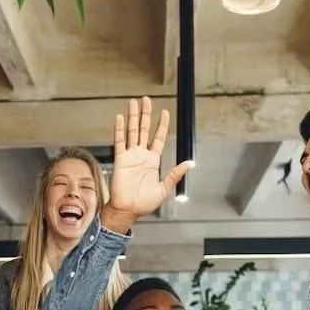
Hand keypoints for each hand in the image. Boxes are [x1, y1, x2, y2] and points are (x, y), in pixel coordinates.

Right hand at [105, 97, 189, 221]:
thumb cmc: (144, 203)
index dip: (161, 125)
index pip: (158, 138)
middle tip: (146, 100)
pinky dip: (119, 129)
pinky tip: (120, 118)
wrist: (128, 209)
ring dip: (133, 117)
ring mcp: (130, 156)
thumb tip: (189, 163)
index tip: (164, 112)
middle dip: (146, 114)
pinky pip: (119, 141)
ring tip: (133, 102)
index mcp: (152, 161)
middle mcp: (141, 155)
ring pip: (132, 131)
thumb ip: (175, 174)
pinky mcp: (120, 159)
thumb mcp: (164, 188)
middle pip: (144, 129)